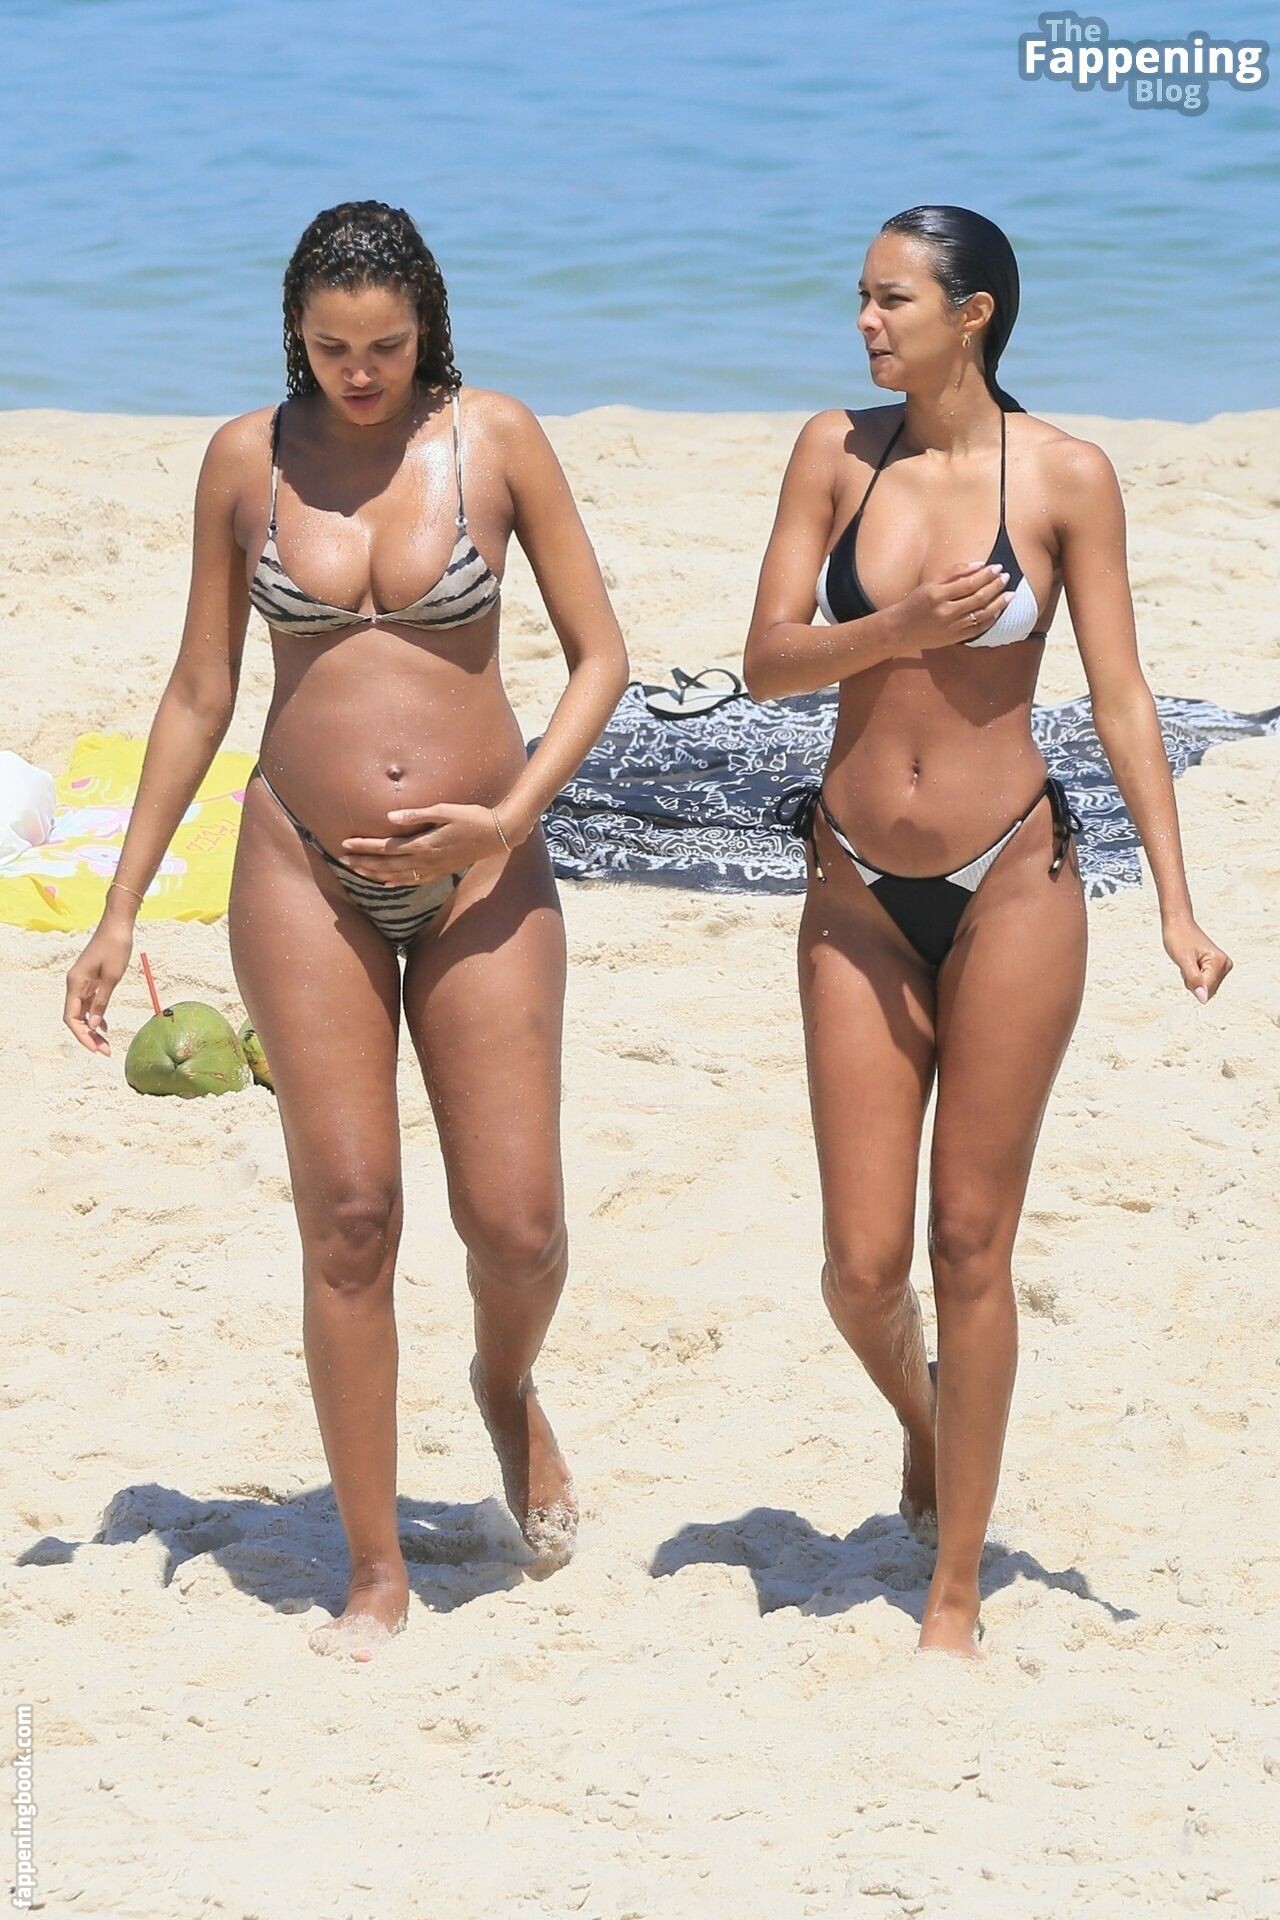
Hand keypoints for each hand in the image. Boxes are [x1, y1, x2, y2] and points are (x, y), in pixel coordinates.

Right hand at [64, 918, 134, 1055]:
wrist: (118, 925)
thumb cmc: (116, 947)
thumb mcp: (112, 977)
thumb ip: (102, 1001)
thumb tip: (93, 1024)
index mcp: (76, 984)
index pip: (72, 1018)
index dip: (82, 1036)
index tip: (96, 1049)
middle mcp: (75, 984)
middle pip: (76, 1018)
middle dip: (88, 1036)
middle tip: (105, 1051)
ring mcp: (82, 982)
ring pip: (83, 1012)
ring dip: (93, 1029)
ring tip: (106, 1044)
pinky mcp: (91, 980)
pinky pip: (89, 1003)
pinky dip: (96, 1016)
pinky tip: (105, 1026)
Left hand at [341, 802, 513, 882]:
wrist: (496, 835)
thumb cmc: (471, 817)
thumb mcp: (445, 810)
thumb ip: (417, 814)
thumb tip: (390, 817)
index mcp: (423, 843)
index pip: (386, 847)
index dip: (365, 846)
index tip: (346, 843)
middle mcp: (425, 860)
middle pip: (387, 864)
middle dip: (363, 862)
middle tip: (342, 859)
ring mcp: (433, 869)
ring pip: (397, 875)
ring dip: (375, 874)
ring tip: (356, 871)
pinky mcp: (440, 872)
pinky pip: (413, 881)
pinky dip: (397, 883)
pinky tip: (385, 884)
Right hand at [888, 562, 1012, 653]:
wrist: (901, 630)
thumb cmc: (915, 603)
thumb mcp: (930, 583)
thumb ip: (953, 572)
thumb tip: (979, 565)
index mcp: (938, 595)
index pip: (969, 582)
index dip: (986, 574)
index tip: (997, 567)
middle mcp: (946, 612)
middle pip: (979, 597)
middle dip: (996, 586)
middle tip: (1006, 577)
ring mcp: (952, 627)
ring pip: (982, 613)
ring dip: (999, 603)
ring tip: (1010, 594)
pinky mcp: (955, 638)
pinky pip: (979, 628)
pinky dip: (992, 619)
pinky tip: (999, 611)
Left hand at [1162, 914, 1232, 1002]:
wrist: (1179, 924)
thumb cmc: (1179, 938)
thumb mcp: (1183, 961)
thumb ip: (1194, 980)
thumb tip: (1203, 999)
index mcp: (1220, 962)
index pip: (1206, 990)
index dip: (1191, 983)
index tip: (1187, 966)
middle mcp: (1226, 964)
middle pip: (1207, 991)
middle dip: (1193, 982)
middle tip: (1187, 964)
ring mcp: (1223, 966)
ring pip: (1204, 988)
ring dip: (1192, 979)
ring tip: (1189, 962)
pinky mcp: (1217, 967)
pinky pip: (1203, 982)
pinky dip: (1193, 976)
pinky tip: (1191, 963)